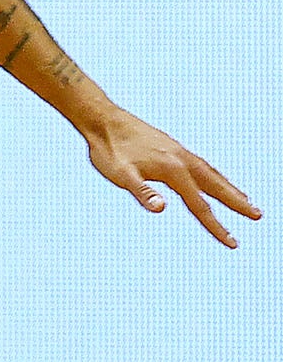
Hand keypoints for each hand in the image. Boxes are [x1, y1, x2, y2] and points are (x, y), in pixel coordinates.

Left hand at [85, 109, 258, 247]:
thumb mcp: (120, 175)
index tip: (234, 243)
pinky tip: (213, 179)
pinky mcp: (173, 146)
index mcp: (173, 170)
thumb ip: (142, 191)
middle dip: (237, 203)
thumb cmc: (108, 149)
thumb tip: (162, 209)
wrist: (102, 118)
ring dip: (230, 188)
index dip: (217, 227)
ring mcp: (179, 151)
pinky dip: (214, 175)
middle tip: (259, 216)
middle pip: (216, 186)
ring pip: (212, 174)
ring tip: (246, 200)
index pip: (200, 206)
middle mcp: (183, 159)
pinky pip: (202, 164)